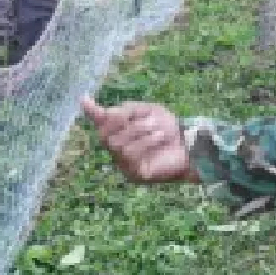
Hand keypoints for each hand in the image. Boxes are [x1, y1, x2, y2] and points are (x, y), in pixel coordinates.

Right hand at [80, 97, 194, 184]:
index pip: (100, 123)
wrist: (191, 148)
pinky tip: (160, 138)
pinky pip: (130, 156)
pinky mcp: (135, 175)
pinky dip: (146, 143)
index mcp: (119, 132)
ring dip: (140, 132)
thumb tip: (102, 110)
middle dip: (126, 124)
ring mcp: (124, 165)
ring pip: (117, 145)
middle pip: (104, 135)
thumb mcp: (148, 112)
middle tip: (150, 121)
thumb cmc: (169, 129)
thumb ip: (126, 111)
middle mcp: (117, 150)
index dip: (91, 112)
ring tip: (159, 131)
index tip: (84, 99)